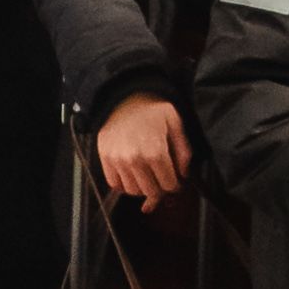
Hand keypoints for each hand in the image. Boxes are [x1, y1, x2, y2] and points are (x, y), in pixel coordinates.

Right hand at [92, 91, 191, 205]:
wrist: (125, 97)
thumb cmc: (152, 110)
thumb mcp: (176, 124)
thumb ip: (184, 151)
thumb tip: (182, 174)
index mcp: (155, 151)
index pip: (168, 185)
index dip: (174, 184)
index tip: (174, 180)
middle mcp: (135, 158)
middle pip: (151, 191)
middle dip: (160, 188)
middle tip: (161, 179)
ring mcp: (118, 159)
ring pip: (133, 190)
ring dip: (142, 187)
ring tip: (147, 175)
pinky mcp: (105, 158)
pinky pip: (114, 184)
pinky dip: (124, 184)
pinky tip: (132, 174)